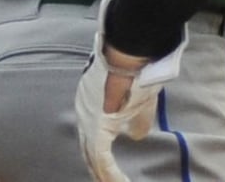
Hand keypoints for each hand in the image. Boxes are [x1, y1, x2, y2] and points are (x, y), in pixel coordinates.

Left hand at [76, 0, 182, 181]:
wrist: (131, 55)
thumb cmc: (137, 70)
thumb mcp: (140, 99)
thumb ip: (138, 119)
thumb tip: (138, 136)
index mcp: (92, 108)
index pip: (92, 138)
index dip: (100, 156)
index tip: (108, 171)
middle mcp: (84, 117)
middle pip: (89, 153)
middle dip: (99, 171)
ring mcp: (88, 123)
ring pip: (93, 159)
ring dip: (105, 175)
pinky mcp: (97, 129)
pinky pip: (101, 159)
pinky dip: (110, 174)